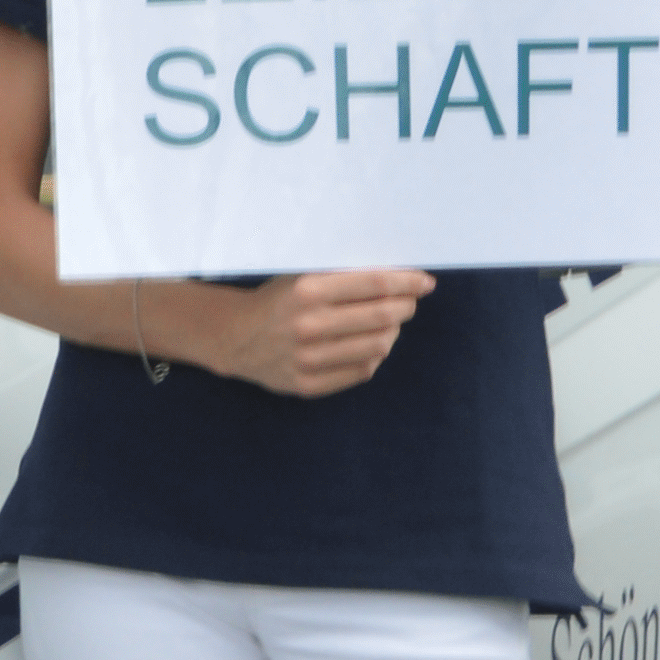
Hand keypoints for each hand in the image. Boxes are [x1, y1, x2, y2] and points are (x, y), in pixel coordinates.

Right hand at [182, 268, 429, 397]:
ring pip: (377, 347)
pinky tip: (370, 345)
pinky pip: (361, 372)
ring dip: (391, 333)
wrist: (234, 337)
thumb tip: (398, 277)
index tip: (425, 282)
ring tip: (388, 324)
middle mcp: (308, 325)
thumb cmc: (277, 300)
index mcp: (306, 290)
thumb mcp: (301, 276)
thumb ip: (342, 276)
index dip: (407, 283)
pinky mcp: (307, 384)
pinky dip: (374, 356)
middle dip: (405, 307)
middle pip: (382, 316)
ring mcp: (307, 358)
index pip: (375, 285)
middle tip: (409, 303)